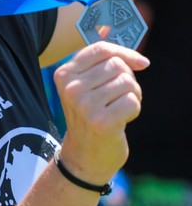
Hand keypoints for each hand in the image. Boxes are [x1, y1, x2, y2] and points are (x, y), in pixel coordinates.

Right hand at [53, 42, 148, 183]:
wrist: (84, 156)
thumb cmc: (91, 116)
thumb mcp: (87, 86)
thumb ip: (105, 65)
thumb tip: (141, 60)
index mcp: (64, 74)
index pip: (101, 49)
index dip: (125, 53)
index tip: (141, 63)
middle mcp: (71, 88)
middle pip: (117, 65)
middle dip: (128, 80)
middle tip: (119, 98)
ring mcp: (84, 105)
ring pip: (127, 82)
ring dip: (132, 96)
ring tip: (119, 109)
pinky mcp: (100, 122)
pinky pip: (132, 101)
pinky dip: (134, 110)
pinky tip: (121, 120)